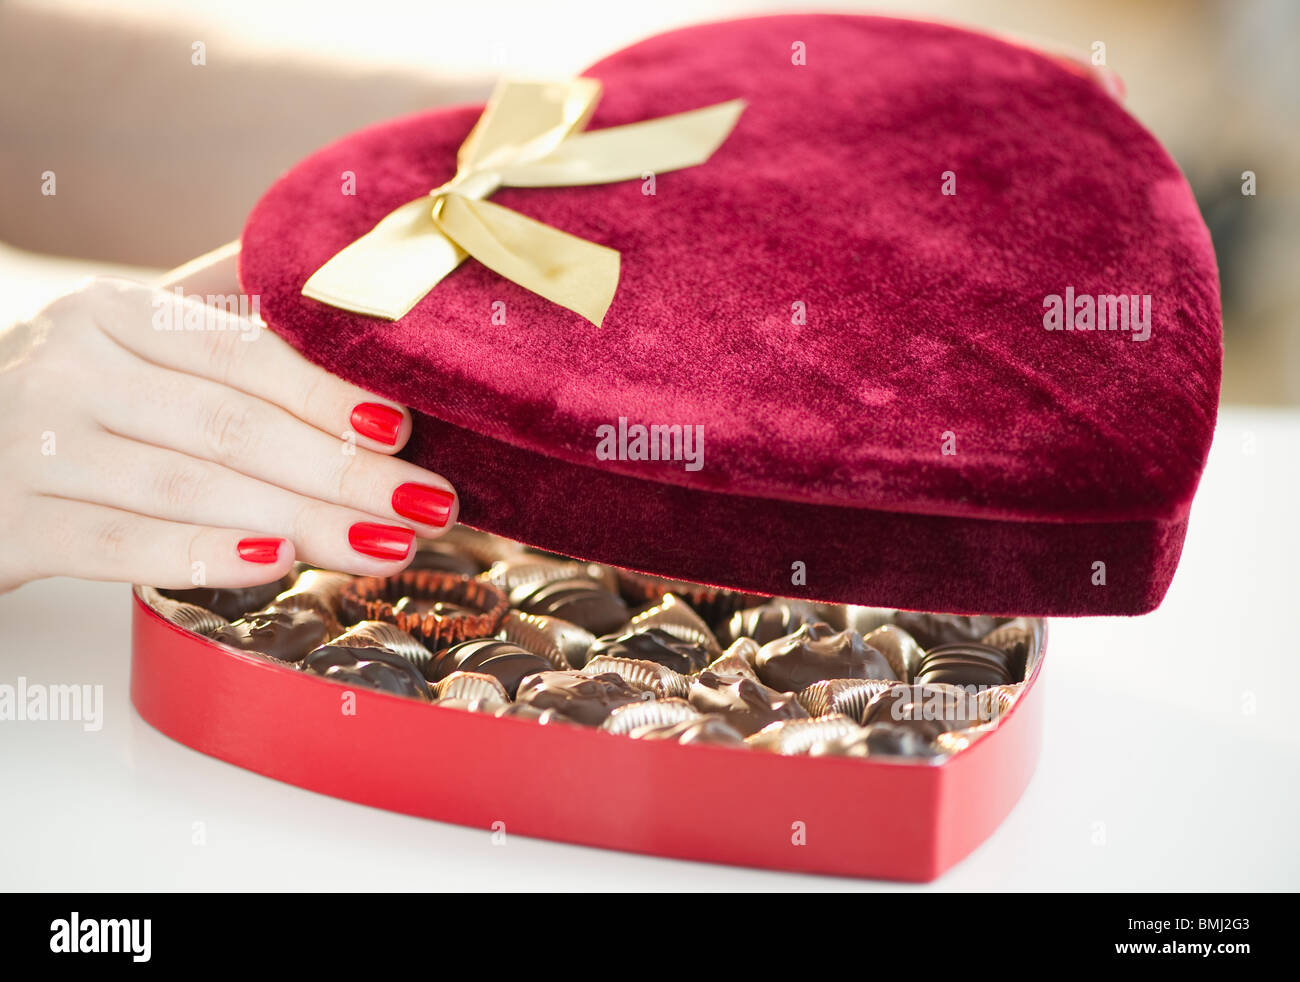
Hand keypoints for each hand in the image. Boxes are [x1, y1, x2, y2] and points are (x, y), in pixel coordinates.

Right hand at [0, 277, 457, 592]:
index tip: (406, 430)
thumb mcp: (120, 337)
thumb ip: (215, 310)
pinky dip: (203, 555)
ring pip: (191, 485)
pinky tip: (278, 565)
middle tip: (428, 505)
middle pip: (231, 424)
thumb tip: (329, 276)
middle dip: (343, 470)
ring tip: (386, 546)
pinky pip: (121, 544)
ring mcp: (33, 445)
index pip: (241, 352)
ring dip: (303, 519)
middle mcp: (71, 368)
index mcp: (113, 315)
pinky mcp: (13, 522)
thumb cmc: (61, 398)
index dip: (328, 393)